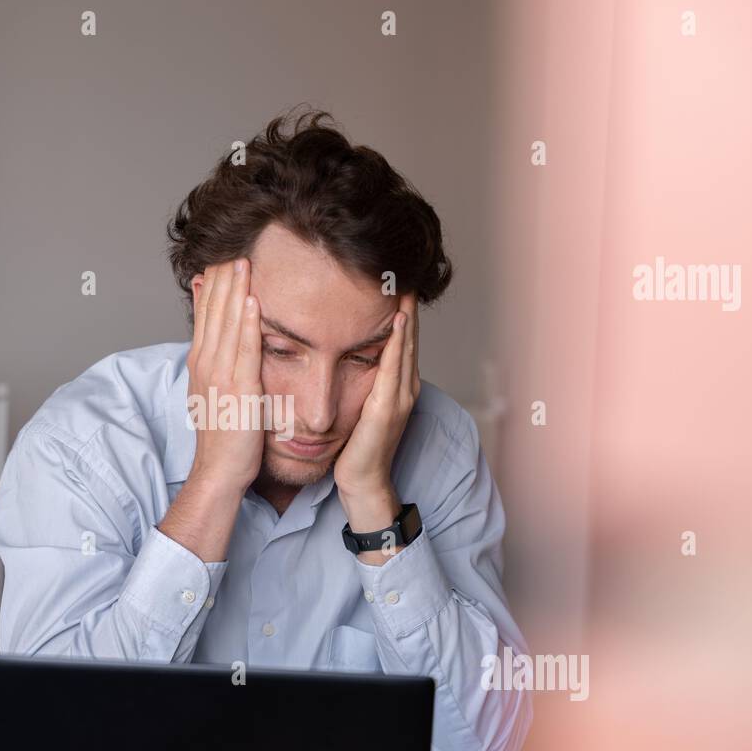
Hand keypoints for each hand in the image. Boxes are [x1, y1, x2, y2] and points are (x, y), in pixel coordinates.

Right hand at [184, 258, 264, 493]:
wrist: (219, 469)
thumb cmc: (222, 434)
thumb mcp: (212, 390)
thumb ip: (216, 362)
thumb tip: (220, 339)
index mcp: (200, 362)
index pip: (204, 314)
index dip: (212, 286)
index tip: (221, 260)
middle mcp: (206, 363)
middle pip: (212, 311)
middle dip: (222, 279)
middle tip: (234, 249)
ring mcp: (221, 374)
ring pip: (226, 323)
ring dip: (234, 291)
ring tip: (243, 262)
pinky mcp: (239, 387)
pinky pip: (244, 349)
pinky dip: (247, 323)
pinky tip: (252, 301)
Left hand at [334, 292, 418, 531]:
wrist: (361, 483)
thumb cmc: (354, 447)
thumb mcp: (356, 405)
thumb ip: (357, 380)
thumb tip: (344, 355)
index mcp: (396, 385)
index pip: (399, 338)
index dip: (400, 309)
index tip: (392, 279)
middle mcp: (404, 387)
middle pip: (408, 336)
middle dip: (407, 303)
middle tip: (402, 267)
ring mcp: (399, 397)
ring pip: (406, 345)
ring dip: (407, 313)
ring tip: (405, 283)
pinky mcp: (388, 408)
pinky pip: (394, 367)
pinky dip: (399, 341)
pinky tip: (398, 320)